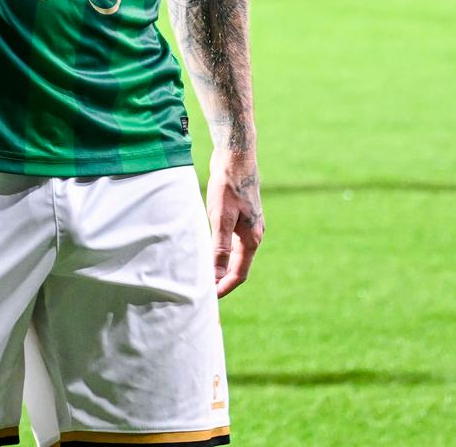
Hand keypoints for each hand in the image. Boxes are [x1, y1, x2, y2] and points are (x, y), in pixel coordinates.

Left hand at [206, 149, 263, 297]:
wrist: (236, 157)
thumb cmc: (228, 186)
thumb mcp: (221, 217)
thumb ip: (220, 246)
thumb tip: (217, 273)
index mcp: (252, 239)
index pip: (240, 273)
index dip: (225, 287)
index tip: (211, 299)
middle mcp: (253, 235)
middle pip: (238, 266)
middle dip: (223, 280)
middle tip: (204, 292)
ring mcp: (247, 225)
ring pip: (234, 254)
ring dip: (220, 265)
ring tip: (202, 275)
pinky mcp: (239, 216)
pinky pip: (230, 241)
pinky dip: (219, 250)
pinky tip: (206, 250)